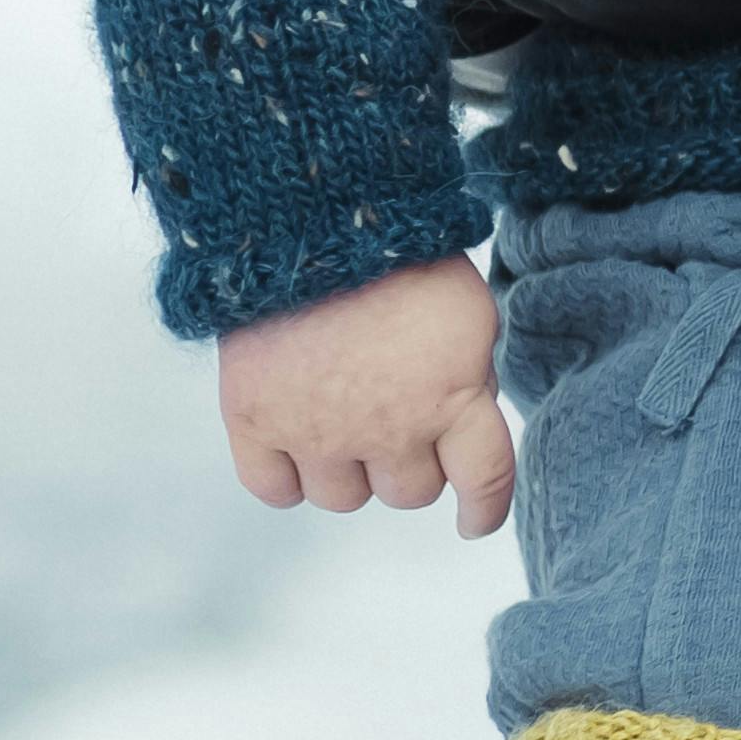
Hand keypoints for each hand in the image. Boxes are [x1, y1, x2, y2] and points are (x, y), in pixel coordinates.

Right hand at [216, 252, 515, 535]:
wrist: (313, 219)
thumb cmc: (400, 258)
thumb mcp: (468, 314)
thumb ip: (469, 380)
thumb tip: (460, 430)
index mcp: (453, 397)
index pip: (484, 480)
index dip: (485, 508)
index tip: (474, 521)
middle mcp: (388, 428)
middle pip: (409, 492)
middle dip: (410, 462)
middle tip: (395, 414)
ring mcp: (317, 432)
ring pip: (344, 498)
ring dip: (351, 471)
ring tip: (344, 417)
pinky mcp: (256, 422)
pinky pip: (275, 490)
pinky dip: (288, 477)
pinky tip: (297, 445)